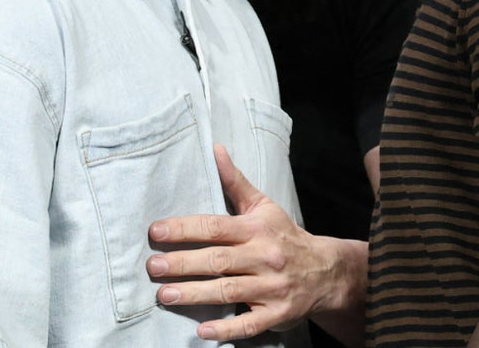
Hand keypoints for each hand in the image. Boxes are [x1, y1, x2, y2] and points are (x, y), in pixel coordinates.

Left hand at [146, 144, 363, 342]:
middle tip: (152, 266)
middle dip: (182, 264)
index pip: (215, 226)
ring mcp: (271, 287)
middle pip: (217, 260)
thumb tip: (215, 149)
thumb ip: (235, 181)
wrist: (325, 271)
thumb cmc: (284, 236)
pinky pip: (249, 323)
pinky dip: (226, 329)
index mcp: (256, 229)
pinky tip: (203, 331)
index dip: (184, 229)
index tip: (155, 232)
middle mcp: (264, 257)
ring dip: (194, 294)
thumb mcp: (263, 206)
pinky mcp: (276, 313)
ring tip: (164, 296)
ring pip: (228, 290)